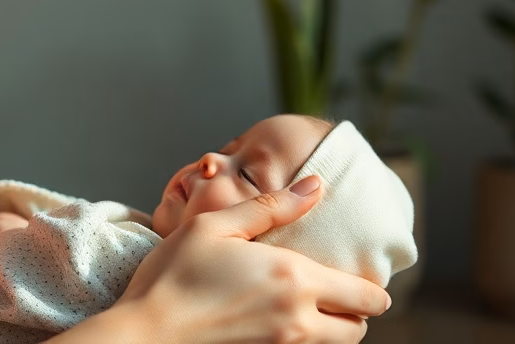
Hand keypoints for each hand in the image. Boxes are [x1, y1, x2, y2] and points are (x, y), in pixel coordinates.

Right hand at [116, 176, 390, 342]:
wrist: (143, 333)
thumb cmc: (172, 274)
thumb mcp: (216, 226)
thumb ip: (271, 206)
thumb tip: (316, 186)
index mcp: (293, 279)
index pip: (366, 298)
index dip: (372, 290)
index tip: (360, 278)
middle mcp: (297, 320)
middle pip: (358, 330)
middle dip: (355, 312)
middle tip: (335, 293)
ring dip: (333, 330)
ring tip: (311, 308)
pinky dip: (306, 342)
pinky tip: (280, 322)